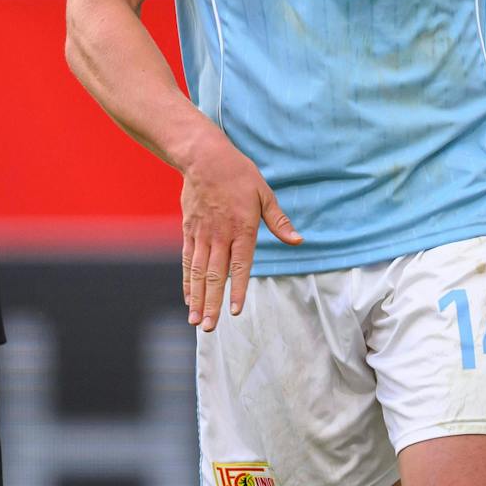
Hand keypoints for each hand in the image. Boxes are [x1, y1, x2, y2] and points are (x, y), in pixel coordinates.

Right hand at [179, 138, 299, 331]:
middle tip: (208, 327)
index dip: (237, 289)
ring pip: (199, 272)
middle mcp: (220, 235)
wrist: (204, 158)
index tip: (234, 311)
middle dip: (212, 303)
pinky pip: (188, 261)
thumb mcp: (264, 193)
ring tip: (195, 321)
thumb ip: (279, 221)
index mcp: (242, 227)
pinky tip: (188, 298)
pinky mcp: (189, 231)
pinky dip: (187, 281)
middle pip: (215, 275)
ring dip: (197, 298)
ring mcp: (202, 234)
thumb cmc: (239, 175)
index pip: (240, 265)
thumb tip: (298, 240)